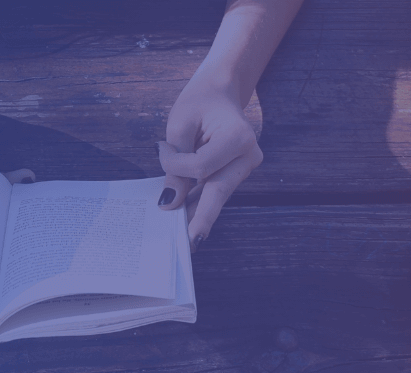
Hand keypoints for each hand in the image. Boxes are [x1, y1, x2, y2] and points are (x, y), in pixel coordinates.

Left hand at [157, 81, 263, 251]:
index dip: (175, 165)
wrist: (220, 92)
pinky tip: (185, 218)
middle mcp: (248, 155)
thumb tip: (171, 203)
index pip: (201, 166)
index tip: (161, 149)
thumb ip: (175, 164)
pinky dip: (199, 202)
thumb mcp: (180, 126)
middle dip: (201, 217)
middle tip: (188, 243)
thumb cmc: (199, 103)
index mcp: (238, 136)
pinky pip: (216, 191)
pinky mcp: (237, 174)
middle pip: (219, 191)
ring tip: (180, 237)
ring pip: (217, 196)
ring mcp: (246, 167)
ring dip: (196, 213)